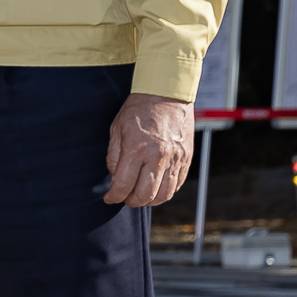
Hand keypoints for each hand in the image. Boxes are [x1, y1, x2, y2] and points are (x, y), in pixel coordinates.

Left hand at [105, 92, 193, 206]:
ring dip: (150, 201)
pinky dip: (165, 192)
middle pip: (146, 195)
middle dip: (132, 201)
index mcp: (137, 148)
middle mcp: (158, 157)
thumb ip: (114, 156)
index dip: (115, 196)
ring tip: (140, 196)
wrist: (166, 95)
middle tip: (125, 199)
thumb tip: (115, 178)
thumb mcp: (116, 129)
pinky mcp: (186, 160)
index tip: (110, 198)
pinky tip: (155, 188)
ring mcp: (175, 159)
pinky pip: (176, 185)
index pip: (124, 184)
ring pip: (164, 195)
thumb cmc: (138, 110)